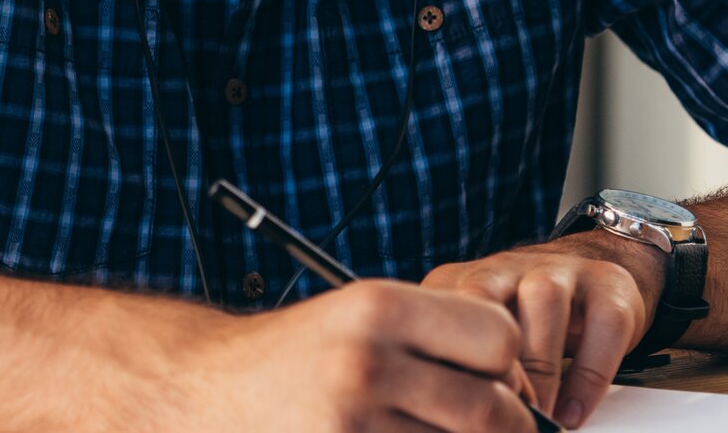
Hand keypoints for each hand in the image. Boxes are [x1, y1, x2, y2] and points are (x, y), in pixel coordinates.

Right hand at [160, 280, 543, 431]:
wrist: (204, 389)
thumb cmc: (294, 358)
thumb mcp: (360, 318)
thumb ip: (436, 340)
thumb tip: (523, 396)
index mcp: (377, 307)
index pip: (499, 338)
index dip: (504, 366)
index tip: (490, 383)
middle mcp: (366, 361)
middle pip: (494, 409)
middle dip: (501, 425)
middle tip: (480, 425)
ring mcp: (352, 421)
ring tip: (415, 427)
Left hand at [422, 235, 663, 428]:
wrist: (590, 275)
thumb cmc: (523, 322)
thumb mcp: (477, 333)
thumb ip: (459, 364)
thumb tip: (447, 417)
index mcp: (465, 281)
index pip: (441, 314)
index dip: (449, 365)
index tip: (460, 407)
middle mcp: (509, 268)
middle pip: (487, 302)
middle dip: (492, 366)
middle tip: (498, 415)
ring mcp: (561, 271)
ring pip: (545, 301)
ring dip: (540, 371)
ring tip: (538, 418)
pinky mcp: (609, 285)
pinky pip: (604, 325)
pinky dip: (590, 376)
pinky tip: (573, 413)